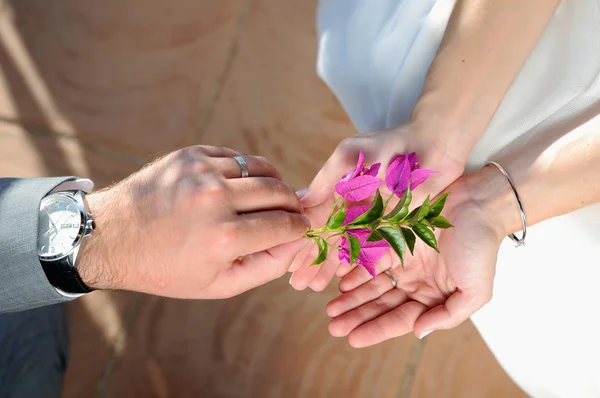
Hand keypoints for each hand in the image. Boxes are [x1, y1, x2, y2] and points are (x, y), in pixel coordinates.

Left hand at [78, 146, 310, 298]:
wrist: (111, 237)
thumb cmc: (166, 268)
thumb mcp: (218, 285)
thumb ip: (266, 267)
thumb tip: (297, 242)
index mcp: (224, 239)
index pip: (286, 225)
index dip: (301, 227)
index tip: (302, 227)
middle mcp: (215, 200)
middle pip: (280, 192)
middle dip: (294, 204)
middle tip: (293, 211)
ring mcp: (202, 173)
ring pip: (262, 168)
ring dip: (275, 183)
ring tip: (272, 196)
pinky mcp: (191, 155)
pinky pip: (237, 158)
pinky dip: (248, 171)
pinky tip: (243, 185)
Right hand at [289, 124, 464, 290]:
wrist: (435, 144)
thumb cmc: (390, 144)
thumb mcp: (350, 155)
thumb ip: (325, 179)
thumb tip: (299, 201)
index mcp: (337, 187)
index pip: (312, 219)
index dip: (300, 239)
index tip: (285, 260)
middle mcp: (351, 204)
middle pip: (326, 238)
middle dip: (310, 260)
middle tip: (296, 283)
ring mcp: (371, 217)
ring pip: (344, 247)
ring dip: (328, 266)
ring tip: (313, 287)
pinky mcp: (393, 226)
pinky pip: (369, 249)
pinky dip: (354, 263)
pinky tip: (341, 278)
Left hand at [324, 173, 504, 346]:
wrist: (479, 203)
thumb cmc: (481, 247)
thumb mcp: (475, 290)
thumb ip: (448, 315)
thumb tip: (418, 333)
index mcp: (432, 296)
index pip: (399, 319)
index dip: (376, 330)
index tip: (352, 340)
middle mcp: (415, 281)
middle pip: (380, 304)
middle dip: (357, 316)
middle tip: (333, 327)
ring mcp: (403, 260)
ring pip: (371, 283)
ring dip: (351, 296)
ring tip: (331, 308)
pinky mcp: (393, 237)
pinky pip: (369, 256)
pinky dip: (354, 269)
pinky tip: (339, 279)